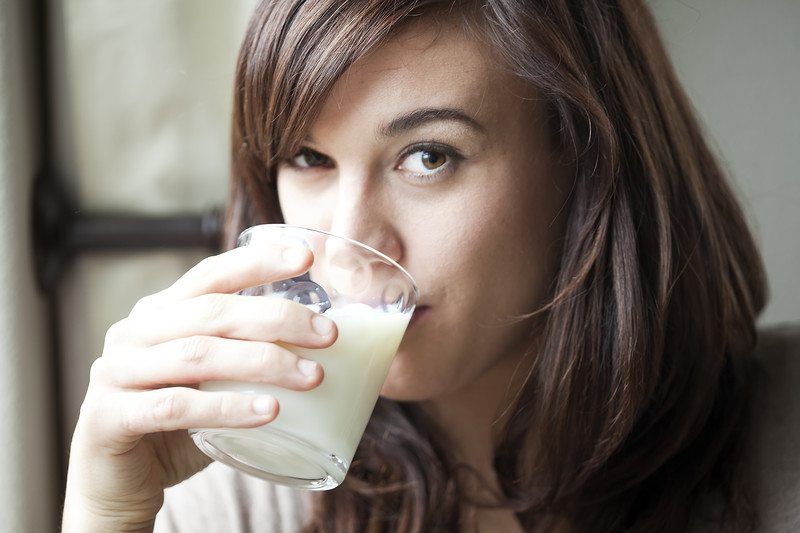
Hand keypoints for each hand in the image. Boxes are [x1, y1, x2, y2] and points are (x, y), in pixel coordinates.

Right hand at [62, 244, 337, 530]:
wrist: (118, 484)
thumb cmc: (177, 425)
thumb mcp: (210, 379)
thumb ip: (242, 352)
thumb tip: (319, 339)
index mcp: (159, 313)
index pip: (211, 274)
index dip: (258, 262)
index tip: (306, 258)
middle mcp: (134, 333)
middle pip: (213, 312)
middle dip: (277, 319)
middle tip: (328, 335)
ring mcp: (117, 373)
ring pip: (199, 355)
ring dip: (263, 363)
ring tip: (311, 377)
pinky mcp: (110, 418)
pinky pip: (176, 407)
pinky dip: (227, 408)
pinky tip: (269, 412)